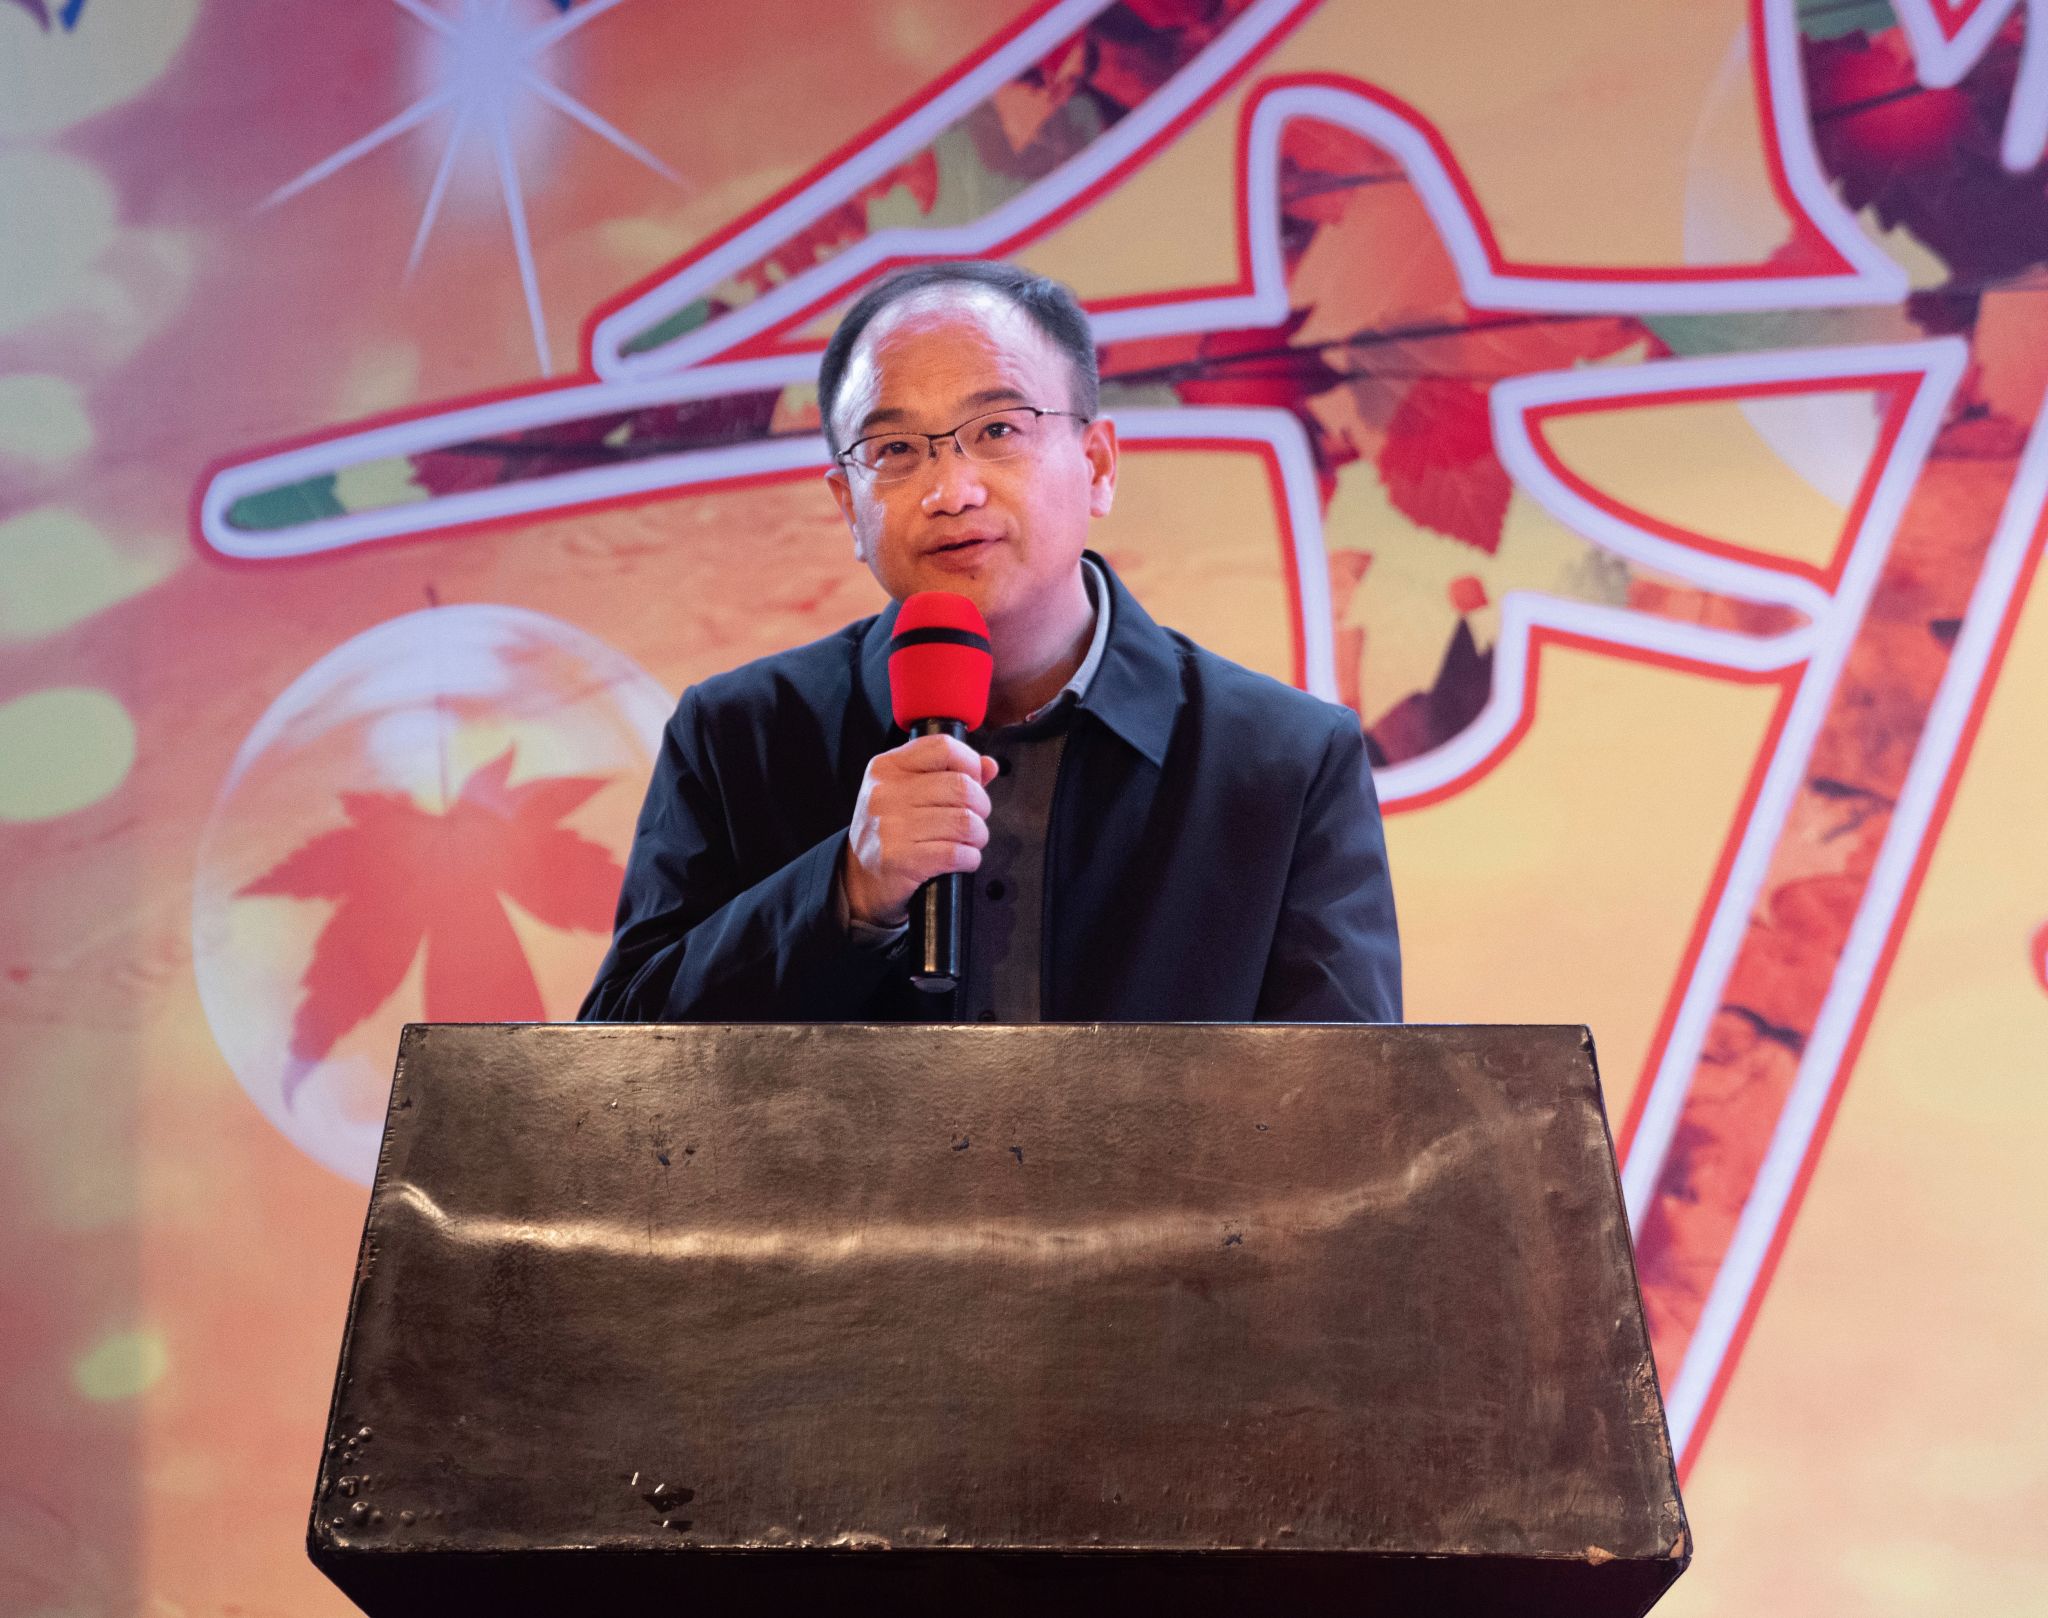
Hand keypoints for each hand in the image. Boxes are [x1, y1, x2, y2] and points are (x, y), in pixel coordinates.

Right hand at [843, 734, 999, 926]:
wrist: (859, 878)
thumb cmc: (891, 832)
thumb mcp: (907, 792)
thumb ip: (948, 773)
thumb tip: (989, 765)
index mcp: (887, 767)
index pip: (942, 747)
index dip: (969, 763)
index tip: (972, 781)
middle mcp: (886, 792)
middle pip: (961, 786)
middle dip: (980, 806)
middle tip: (973, 820)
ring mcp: (891, 826)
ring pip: (964, 821)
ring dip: (977, 835)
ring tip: (968, 841)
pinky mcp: (901, 859)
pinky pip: (957, 853)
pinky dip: (970, 858)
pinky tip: (961, 860)